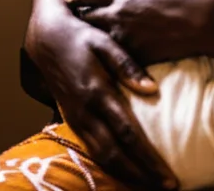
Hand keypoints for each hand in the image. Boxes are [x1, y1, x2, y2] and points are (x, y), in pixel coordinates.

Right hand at [27, 14, 178, 188]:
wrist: (45, 38)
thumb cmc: (80, 37)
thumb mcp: (105, 42)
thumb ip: (128, 66)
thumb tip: (152, 89)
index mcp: (97, 92)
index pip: (127, 134)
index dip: (148, 158)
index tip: (168, 175)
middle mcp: (85, 112)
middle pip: (116, 154)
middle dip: (142, 176)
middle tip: (168, 188)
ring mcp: (76, 119)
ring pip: (102, 157)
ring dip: (127, 175)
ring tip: (150, 185)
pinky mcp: (72, 120)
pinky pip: (92, 151)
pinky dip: (111, 166)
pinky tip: (127, 171)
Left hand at [65, 0, 213, 64]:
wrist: (206, 15)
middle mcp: (118, 13)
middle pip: (87, 17)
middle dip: (82, 16)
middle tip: (79, 18)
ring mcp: (126, 35)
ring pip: (99, 37)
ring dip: (96, 35)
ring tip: (93, 37)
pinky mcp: (137, 54)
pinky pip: (117, 55)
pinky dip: (114, 53)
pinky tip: (114, 54)